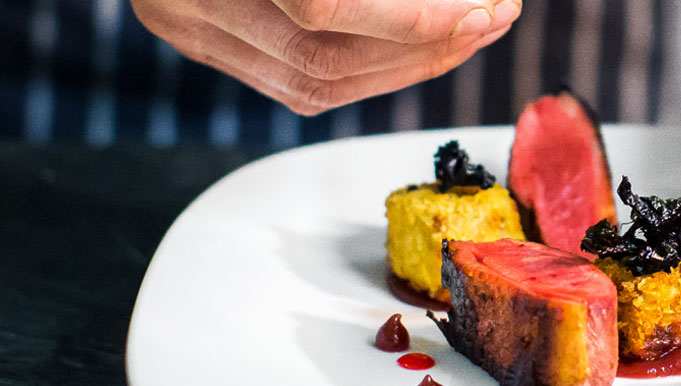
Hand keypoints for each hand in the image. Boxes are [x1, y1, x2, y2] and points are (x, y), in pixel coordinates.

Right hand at [134, 0, 521, 114]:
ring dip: (407, 66)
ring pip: (315, 84)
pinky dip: (367, 71)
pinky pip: (295, 83)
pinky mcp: (197, 41)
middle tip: (494, 18)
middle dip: (428, 45)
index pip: (323, 5)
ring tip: (472, 33)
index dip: (413, 17)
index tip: (481, 7)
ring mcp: (185, 23)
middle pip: (326, 55)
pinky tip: (419, 48)